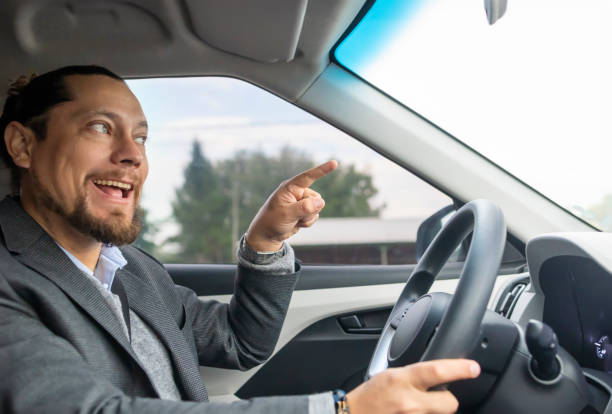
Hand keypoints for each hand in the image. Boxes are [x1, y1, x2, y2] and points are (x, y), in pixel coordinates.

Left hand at [245, 160, 337, 251]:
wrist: (268, 235)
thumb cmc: (272, 221)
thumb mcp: (287, 214)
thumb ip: (304, 207)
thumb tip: (321, 201)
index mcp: (290, 187)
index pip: (308, 177)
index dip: (322, 170)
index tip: (334, 163)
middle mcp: (297, 192)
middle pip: (316, 198)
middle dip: (309, 210)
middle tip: (294, 216)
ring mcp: (301, 201)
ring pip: (317, 208)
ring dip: (308, 217)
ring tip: (294, 220)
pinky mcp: (304, 210)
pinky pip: (315, 215)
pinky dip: (308, 222)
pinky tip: (296, 223)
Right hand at [346, 359, 479, 413]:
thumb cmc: (369, 396)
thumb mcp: (390, 375)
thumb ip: (414, 374)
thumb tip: (439, 373)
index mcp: (402, 380)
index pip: (436, 371)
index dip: (458, 369)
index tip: (473, 368)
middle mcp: (408, 402)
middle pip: (449, 403)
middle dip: (447, 400)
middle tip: (435, 398)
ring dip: (432, 412)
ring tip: (414, 408)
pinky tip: (412, 413)